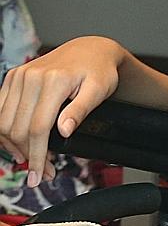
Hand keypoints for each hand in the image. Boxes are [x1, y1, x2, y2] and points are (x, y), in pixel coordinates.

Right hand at [0, 36, 124, 186]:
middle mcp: (31, 76)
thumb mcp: (100, 90)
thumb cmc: (99, 71)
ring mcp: (19, 76)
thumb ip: (81, 110)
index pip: (38, 128)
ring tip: (30, 159)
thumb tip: (64, 131)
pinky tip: (17, 143)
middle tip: (42, 172)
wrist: (90, 49)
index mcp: (54, 80)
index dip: (37, 155)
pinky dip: (5, 130)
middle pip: (17, 129)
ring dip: (13, 146)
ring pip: (3, 122)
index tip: (41, 176)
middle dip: (28, 155)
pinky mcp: (12, 77)